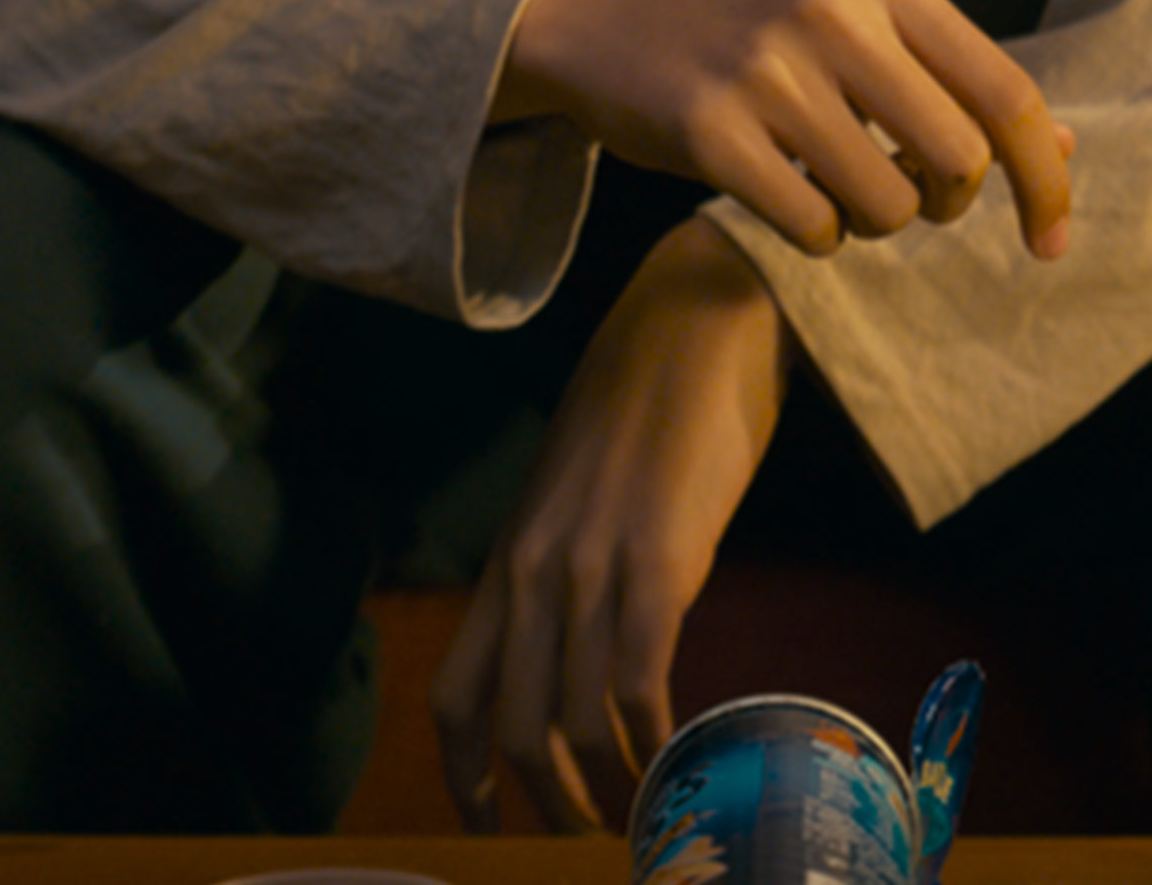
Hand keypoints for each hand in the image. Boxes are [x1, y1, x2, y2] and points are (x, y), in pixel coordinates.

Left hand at [431, 216, 787, 832]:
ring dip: (606, 786)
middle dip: (544, 802)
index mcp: (509, 559)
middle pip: (509, 727)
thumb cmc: (653, 403)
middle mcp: (532, 571)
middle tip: (588, 836)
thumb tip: (588, 644)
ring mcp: (590, 567)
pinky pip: (638, 681)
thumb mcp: (581, 495)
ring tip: (641, 815)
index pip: (453, 696)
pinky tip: (679, 761)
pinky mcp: (658, 559)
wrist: (699, 318)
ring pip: (570, 718)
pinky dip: (654, 740)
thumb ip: (571, 567)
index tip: (490, 823)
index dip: (466, 777)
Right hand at [498, 0, 1077, 261]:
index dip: (1045, 177)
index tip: (1052, 239)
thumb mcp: (858, 19)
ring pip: (888, 206)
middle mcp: (835, 21)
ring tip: (834, 187)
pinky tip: (785, 198)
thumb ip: (953, 77)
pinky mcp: (711, 133)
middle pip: (961, 161)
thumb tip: (1066, 147)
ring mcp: (770, 75)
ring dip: (873, 223)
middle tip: (912, 195)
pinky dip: (816, 237)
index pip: (1007, 94)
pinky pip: (814, 230)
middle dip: (949, 204)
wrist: (601, 9)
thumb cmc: (751, 24)